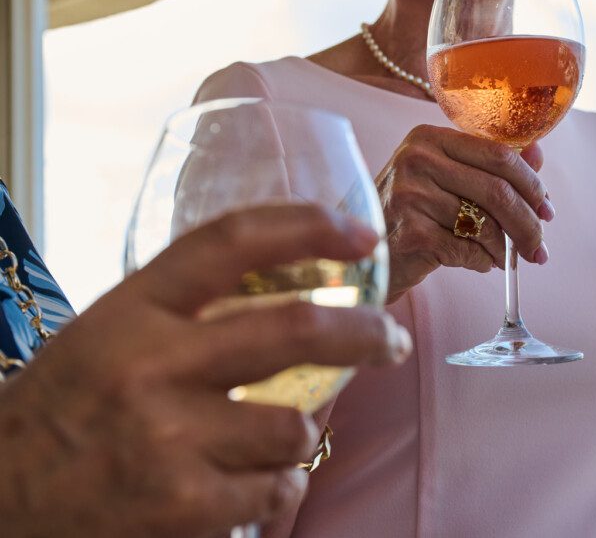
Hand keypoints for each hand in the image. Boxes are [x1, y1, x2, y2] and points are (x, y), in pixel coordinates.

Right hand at [0, 204, 410, 537]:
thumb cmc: (63, 410)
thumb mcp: (109, 335)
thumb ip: (187, 313)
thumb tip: (298, 299)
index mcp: (132, 309)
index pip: (231, 243)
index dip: (307, 227)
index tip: (361, 234)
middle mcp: (150, 364)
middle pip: (293, 329)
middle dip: (365, 333)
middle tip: (393, 340)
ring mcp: (165, 438)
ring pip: (295, 425)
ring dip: (300, 434)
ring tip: (268, 440)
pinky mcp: (180, 506)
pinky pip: (275, 488)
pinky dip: (276, 487)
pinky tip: (243, 486)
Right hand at [375, 124, 551, 300]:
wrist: (365, 253)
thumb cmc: (411, 213)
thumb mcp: (445, 178)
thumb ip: (490, 164)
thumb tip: (538, 154)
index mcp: (429, 137)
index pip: (498, 154)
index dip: (531, 184)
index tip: (547, 209)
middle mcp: (416, 160)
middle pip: (497, 190)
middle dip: (528, 223)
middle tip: (539, 247)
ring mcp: (410, 196)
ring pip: (485, 224)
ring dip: (506, 248)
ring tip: (508, 258)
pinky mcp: (410, 234)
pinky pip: (468, 250)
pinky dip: (484, 261)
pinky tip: (481, 263)